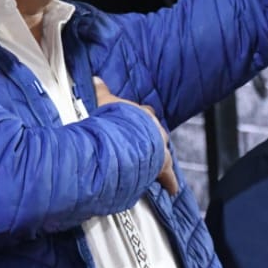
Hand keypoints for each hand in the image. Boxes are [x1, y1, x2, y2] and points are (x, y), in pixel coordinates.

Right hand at [94, 77, 178, 196]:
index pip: (146, 113)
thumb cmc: (113, 119)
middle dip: (152, 140)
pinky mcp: (161, 164)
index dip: (143, 118)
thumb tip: (96, 79)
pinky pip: (168, 175)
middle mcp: (154, 129)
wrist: (123, 137)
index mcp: (141, 114)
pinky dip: (169, 182)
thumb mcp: (104, 101)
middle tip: (145, 146)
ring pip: (164, 153)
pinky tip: (171, 188)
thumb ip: (101, 90)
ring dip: (160, 159)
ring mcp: (159, 147)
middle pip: (157, 133)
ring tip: (158, 168)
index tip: (139, 122)